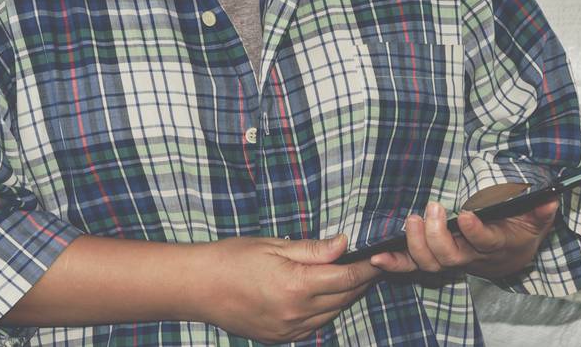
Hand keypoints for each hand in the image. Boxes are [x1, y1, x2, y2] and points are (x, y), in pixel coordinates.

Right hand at [197, 233, 383, 341]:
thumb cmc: (234, 258)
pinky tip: (324, 294)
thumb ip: (313, 249)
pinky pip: (315, 324)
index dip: (368, 267)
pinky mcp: (280, 337)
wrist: (198, 287)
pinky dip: (325, 309)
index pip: (347, 278)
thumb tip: (345, 243)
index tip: (381, 256)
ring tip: (351, 276)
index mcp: (297, 286)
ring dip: (345, 295)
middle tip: (371, 263)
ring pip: (332, 314)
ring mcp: (289, 330)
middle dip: (361, 280)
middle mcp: (296, 313)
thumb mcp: (274, 245)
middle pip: (344, 297)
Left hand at [367, 195, 559, 281]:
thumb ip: (541, 210)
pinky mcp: (435, 260)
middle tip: (432, 208)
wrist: (511, 257)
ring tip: (412, 219)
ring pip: (431, 264)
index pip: (485, 243)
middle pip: (451, 257)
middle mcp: (472, 258)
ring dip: (416, 244)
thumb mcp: (535, 219)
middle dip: (437, 235)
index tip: (466, 214)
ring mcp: (452, 260)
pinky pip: (413, 266)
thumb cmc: (520, 231)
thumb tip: (550, 198)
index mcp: (496, 246)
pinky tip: (378, 256)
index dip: (475, 232)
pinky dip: (395, 263)